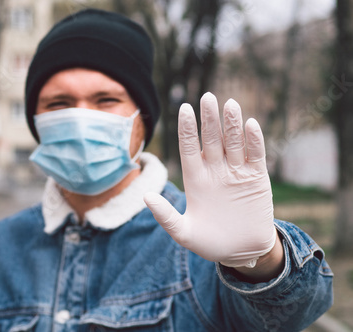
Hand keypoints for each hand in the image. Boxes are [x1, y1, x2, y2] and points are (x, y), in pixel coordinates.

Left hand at [144, 93, 275, 267]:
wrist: (241, 252)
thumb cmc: (209, 242)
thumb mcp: (184, 232)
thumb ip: (166, 216)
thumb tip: (146, 197)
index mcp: (195, 179)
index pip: (189, 147)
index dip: (187, 129)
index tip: (183, 108)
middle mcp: (214, 170)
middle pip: (211, 139)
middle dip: (209, 119)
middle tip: (207, 97)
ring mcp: (236, 172)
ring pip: (233, 142)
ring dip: (232, 124)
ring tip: (229, 103)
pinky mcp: (256, 178)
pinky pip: (255, 155)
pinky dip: (254, 140)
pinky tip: (250, 124)